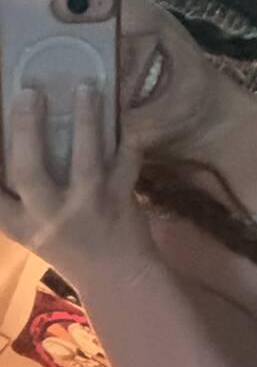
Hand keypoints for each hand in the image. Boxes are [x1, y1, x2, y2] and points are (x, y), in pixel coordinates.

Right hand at [0, 86, 154, 286]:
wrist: (116, 277)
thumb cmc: (68, 246)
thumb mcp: (32, 226)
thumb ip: (20, 195)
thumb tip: (20, 139)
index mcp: (18, 223)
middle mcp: (48, 216)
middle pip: (28, 169)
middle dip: (26, 128)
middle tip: (29, 93)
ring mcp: (87, 207)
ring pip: (86, 159)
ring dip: (87, 121)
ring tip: (87, 89)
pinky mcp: (120, 199)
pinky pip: (127, 162)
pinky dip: (128, 140)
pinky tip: (126, 120)